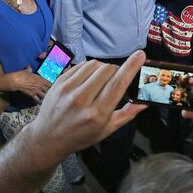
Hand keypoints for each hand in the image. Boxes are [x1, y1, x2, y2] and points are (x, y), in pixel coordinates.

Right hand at [6, 68, 50, 101]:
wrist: (16, 81)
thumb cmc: (22, 75)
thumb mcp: (27, 71)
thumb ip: (29, 69)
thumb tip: (28, 67)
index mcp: (40, 79)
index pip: (50, 83)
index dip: (52, 85)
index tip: (53, 86)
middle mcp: (40, 85)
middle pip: (48, 90)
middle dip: (50, 91)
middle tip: (51, 92)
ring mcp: (36, 91)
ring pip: (44, 95)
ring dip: (46, 96)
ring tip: (47, 97)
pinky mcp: (32, 95)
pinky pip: (37, 99)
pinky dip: (39, 101)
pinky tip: (40, 102)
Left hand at [30, 51, 146, 157]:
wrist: (48, 138)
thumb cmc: (80, 136)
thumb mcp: (106, 130)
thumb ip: (127, 114)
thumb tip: (144, 102)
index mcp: (97, 114)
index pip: (118, 83)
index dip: (131, 67)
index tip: (140, 55)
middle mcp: (82, 99)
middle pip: (108, 70)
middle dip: (117, 70)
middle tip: (117, 79)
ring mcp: (68, 89)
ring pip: (94, 64)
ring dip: (104, 68)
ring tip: (103, 79)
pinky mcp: (59, 82)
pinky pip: (81, 65)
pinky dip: (90, 68)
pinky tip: (90, 78)